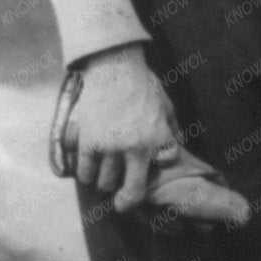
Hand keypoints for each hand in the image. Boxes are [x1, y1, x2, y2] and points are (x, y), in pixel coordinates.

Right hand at [70, 46, 249, 223]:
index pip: (148, 181)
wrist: (113, 66)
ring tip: (104, 173)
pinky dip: (86, 173)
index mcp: (154, 140)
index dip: (141, 190)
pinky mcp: (87, 141)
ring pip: (102, 183)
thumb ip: (171, 130)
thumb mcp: (165, 106)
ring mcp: (108, 146)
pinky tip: (89, 166)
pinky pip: (84, 172)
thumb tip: (176, 149)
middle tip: (119, 188)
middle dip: (121, 191)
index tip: (133, 193)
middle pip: (124, 189)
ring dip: (103, 181)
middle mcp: (132, 148)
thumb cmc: (142, 84)